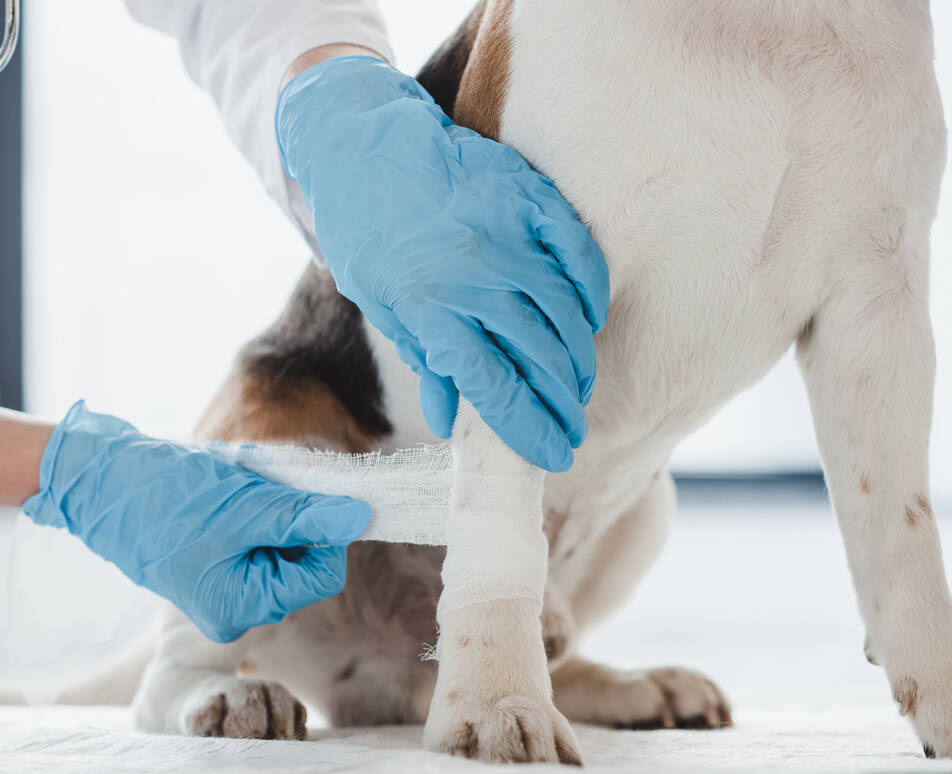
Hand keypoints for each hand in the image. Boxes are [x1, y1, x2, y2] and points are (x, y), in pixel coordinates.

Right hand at [22, 402, 369, 642]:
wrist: (99, 481)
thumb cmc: (165, 497)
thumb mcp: (245, 506)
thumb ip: (305, 517)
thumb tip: (361, 518)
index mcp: (242, 606)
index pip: (321, 574)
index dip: (327, 531)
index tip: (310, 493)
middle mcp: (235, 609)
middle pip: (303, 560)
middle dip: (294, 516)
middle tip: (264, 486)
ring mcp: (224, 587)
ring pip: (282, 544)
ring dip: (274, 508)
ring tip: (239, 487)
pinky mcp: (214, 565)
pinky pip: (257, 538)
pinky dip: (255, 509)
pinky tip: (229, 491)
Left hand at [276, 55, 608, 471]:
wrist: (359, 141)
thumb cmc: (365, 229)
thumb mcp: (378, 302)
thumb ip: (424, 356)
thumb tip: (450, 418)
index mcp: (429, 307)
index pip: (494, 386)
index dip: (529, 427)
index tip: (552, 453)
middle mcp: (472, 273)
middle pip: (537, 356)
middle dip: (561, 404)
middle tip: (571, 428)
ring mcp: (504, 231)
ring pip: (564, 310)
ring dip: (578, 357)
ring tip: (577, 384)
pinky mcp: (527, 195)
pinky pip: (577, 249)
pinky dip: (592, 288)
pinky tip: (591, 316)